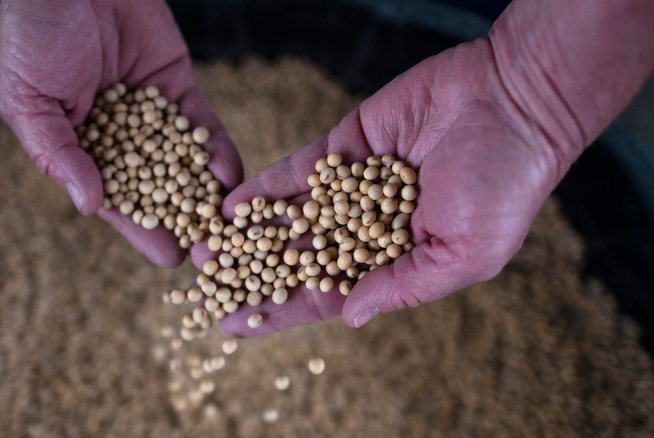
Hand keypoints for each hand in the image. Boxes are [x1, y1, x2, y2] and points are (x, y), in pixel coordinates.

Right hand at [0, 0, 241, 266]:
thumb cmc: (34, 38)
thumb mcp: (29, 101)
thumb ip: (58, 154)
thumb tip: (90, 207)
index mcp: (83, 153)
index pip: (120, 202)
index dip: (145, 230)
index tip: (171, 258)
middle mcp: (123, 143)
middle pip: (162, 193)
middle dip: (187, 223)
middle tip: (215, 255)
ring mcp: (155, 118)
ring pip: (188, 164)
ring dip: (210, 194)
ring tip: (233, 224)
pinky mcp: (179, 90)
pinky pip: (203, 127)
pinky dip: (217, 149)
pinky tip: (230, 174)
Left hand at [214, 39, 565, 335]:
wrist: (515, 101)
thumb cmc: (504, 185)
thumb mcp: (466, 254)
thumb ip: (404, 285)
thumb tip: (350, 318)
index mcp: (394, 261)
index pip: (327, 295)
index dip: (282, 311)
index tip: (236, 325)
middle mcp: (365, 228)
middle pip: (298, 258)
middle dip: (253, 273)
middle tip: (206, 286)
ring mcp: (351, 187)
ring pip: (290, 217)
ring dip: (247, 234)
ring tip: (203, 250)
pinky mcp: (345, 146)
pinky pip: (296, 172)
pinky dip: (265, 188)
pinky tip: (230, 205)